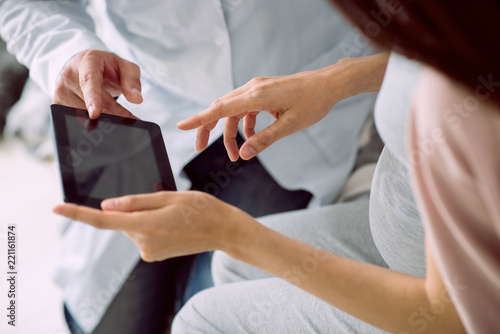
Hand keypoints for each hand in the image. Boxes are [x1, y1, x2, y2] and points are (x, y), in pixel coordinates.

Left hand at [52, 191, 249, 261]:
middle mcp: (144, 243)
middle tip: (164, 203)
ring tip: (172, 214)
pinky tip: (172, 224)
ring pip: (133, 227)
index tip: (57, 207)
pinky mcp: (154, 255)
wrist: (222, 230)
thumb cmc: (200, 208)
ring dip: (144, 217)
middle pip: (122, 220)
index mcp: (146, 225)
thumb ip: (135, 202)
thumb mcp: (169, 196)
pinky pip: (142, 235)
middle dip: (134, 208)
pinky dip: (150, 226)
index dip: (78, 213)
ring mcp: (150, 252)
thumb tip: (106, 205)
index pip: (103, 220)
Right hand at [53, 49, 142, 118]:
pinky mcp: (58, 103)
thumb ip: (133, 81)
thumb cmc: (107, 67)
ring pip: (83, 115)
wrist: (86, 67)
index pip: (88, 81)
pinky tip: (102, 123)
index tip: (95, 113)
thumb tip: (137, 99)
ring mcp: (61, 90)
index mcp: (87, 62)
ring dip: (103, 121)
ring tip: (118, 121)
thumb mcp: (125, 67)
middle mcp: (69, 75)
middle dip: (112, 116)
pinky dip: (91, 124)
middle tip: (130, 123)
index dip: (92, 98)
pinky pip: (75, 119)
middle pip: (90, 104)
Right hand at [177, 53, 388, 160]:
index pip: (220, 108)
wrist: (328, 84)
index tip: (180, 126)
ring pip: (232, 110)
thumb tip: (245, 154)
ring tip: (236, 155)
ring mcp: (257, 89)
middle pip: (220, 108)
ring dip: (230, 132)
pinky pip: (245, 109)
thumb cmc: (313, 103)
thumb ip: (265, 140)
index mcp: (256, 95)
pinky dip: (243, 125)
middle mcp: (252, 89)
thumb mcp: (290, 126)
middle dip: (208, 129)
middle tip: (200, 148)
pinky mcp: (263, 92)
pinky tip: (251, 139)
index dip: (199, 119)